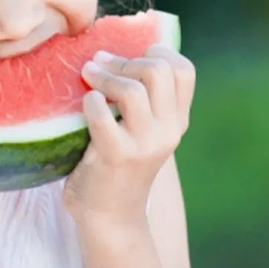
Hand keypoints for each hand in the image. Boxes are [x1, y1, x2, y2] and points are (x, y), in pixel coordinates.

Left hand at [62, 44, 194, 226]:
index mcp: (177, 120)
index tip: (132, 56)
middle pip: (158, 70)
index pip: (184, 70)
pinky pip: (101, 111)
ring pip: (132, 89)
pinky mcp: (116, 155)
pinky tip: (84, 105)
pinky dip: (89, 100)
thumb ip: (141, 97)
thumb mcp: (141, 130)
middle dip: (125, 60)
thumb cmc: (117, 163)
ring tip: (88, 76)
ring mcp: (145, 144)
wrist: (109, 217)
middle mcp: (168, 131)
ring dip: (104, 76)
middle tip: (102, 66)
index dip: (157, 52)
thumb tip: (110, 50)